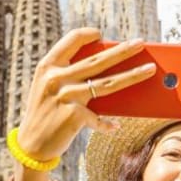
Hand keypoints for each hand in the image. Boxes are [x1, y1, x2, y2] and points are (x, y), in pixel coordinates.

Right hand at [16, 28, 155, 160]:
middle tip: (141, 43)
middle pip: (98, 60)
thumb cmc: (45, 114)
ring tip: (149, 70)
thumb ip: (69, 75)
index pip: (71, 40)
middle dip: (123, 50)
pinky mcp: (74, 116)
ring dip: (132, 75)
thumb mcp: (49, 88)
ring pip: (107, 83)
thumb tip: (107, 68)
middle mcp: (56, 78)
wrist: (30, 145)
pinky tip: (116, 126)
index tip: (102, 34)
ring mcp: (66, 96)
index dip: (88, 34)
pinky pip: (100, 118)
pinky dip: (108, 124)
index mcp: (48, 66)